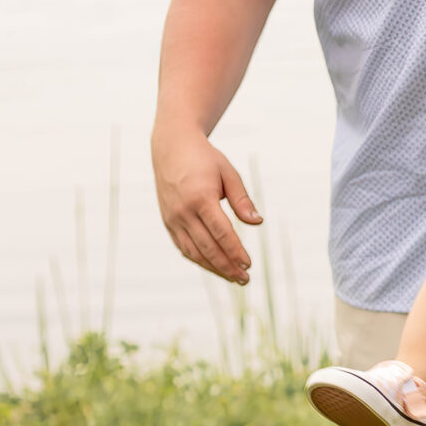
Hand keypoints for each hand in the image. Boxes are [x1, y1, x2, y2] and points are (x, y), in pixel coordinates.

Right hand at [152, 128, 261, 283]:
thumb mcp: (228, 173)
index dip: (235, 251)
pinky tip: (214, 265)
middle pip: (208, 248)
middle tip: (244, 278)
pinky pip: (184, 247)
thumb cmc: (205, 159)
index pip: (222, 233)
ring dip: (213, 267)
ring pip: (194, 252)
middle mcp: (183, 211)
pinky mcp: (168, 222)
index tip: (249, 264)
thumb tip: (257, 222)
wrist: (172, 147)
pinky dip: (199, 259)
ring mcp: (173, 218)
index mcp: (200, 198)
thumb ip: (242, 199)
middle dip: (227, 266)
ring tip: (232, 277)